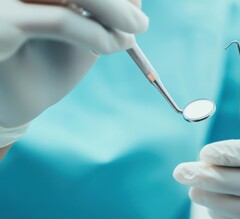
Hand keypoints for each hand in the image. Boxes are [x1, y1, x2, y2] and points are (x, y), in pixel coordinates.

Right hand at [0, 0, 148, 126]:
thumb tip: (136, 0)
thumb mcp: (81, 30)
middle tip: (140, 22)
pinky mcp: (1, 23)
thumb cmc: (47, 62)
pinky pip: (61, 21)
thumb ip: (104, 11)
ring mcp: (5, 0)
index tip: (135, 3)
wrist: (13, 101)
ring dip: (114, 11)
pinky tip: (114, 46)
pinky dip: (97, 33)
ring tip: (135, 30)